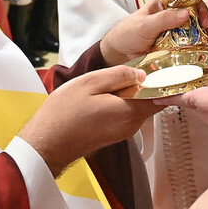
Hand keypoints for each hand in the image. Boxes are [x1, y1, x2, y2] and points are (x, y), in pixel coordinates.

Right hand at [18, 66, 153, 177]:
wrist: (45, 144)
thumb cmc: (64, 113)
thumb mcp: (90, 83)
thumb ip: (119, 75)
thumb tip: (142, 74)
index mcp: (130, 112)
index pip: (162, 95)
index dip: (162, 78)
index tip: (157, 64)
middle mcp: (132, 125)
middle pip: (150, 99)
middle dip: (144, 83)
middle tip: (130, 66)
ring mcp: (123, 132)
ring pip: (137, 105)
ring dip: (130, 91)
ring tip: (112, 79)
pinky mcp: (113, 134)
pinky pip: (126, 113)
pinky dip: (122, 101)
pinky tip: (105, 93)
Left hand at [98, 0, 207, 65]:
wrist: (117, 57)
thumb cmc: (125, 35)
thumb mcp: (143, 25)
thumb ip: (163, 19)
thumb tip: (186, 13)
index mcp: (165, 4)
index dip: (200, 6)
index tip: (205, 18)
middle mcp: (174, 16)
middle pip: (198, 14)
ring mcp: (178, 32)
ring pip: (199, 30)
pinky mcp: (178, 48)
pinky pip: (195, 46)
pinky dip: (207, 48)